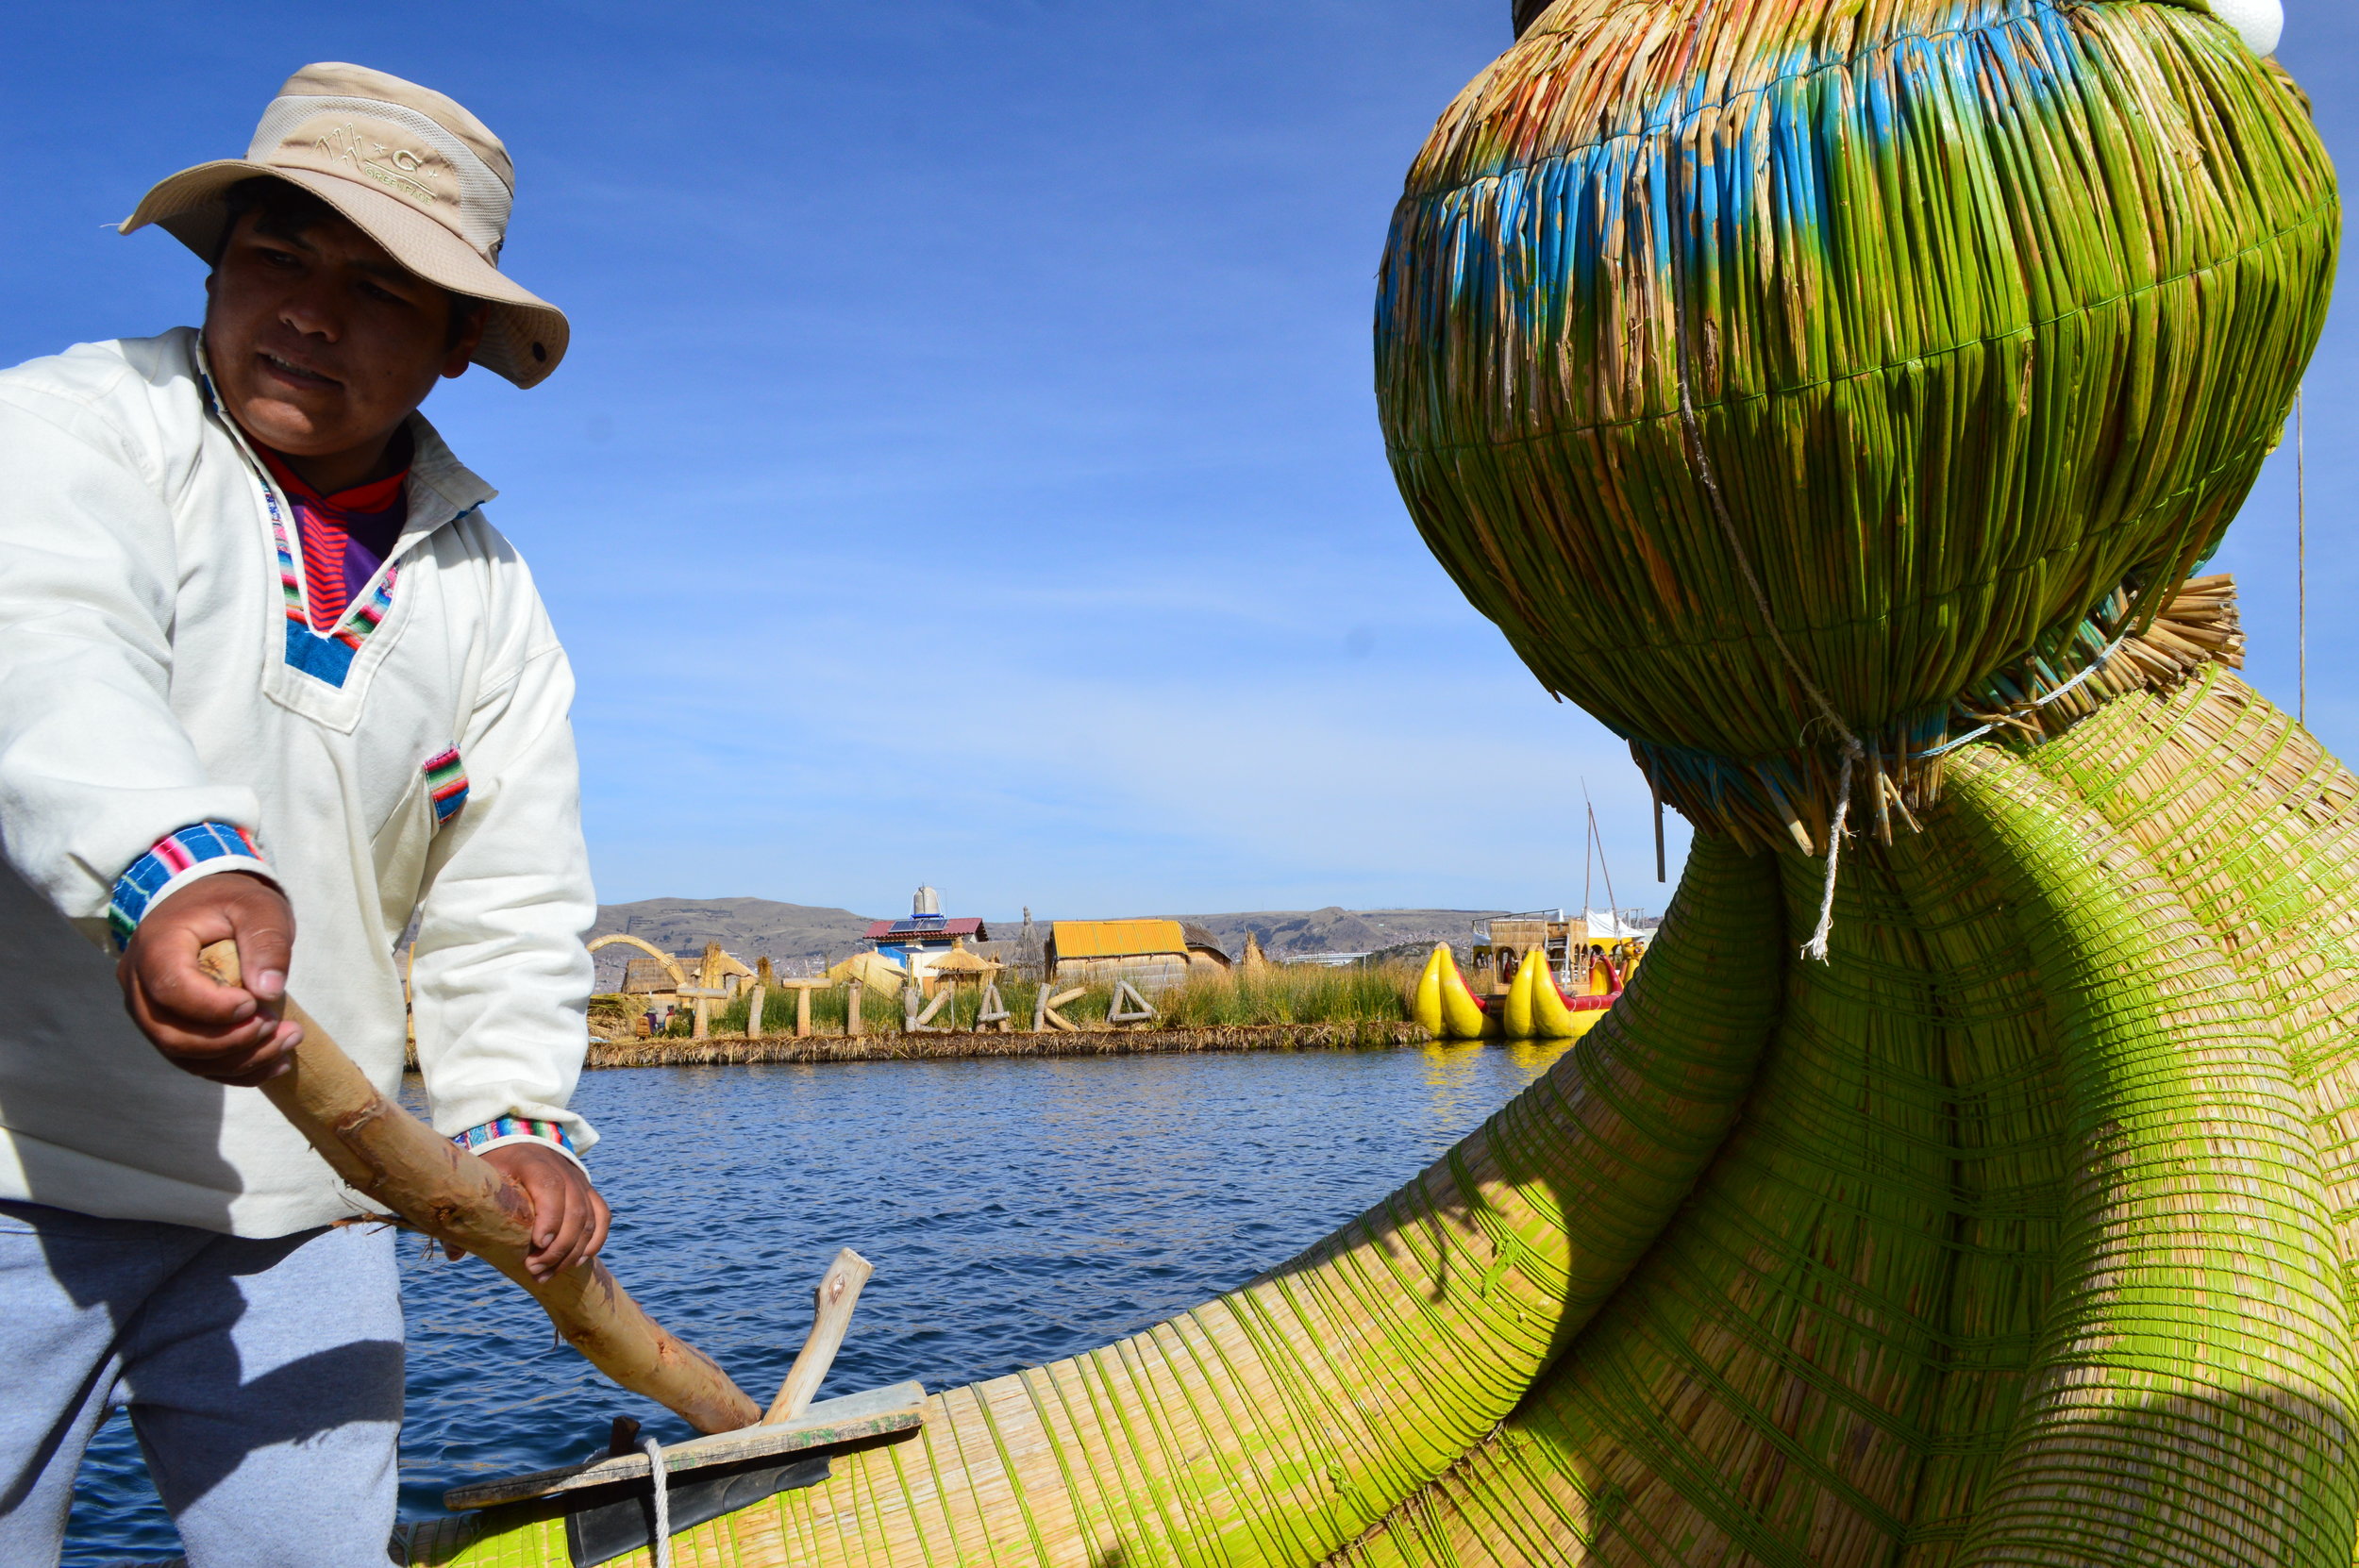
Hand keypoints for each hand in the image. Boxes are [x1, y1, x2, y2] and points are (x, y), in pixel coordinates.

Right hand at [117, 871, 301, 1086]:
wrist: (207, 906)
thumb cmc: (232, 903)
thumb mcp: (258, 906)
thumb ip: (265, 941)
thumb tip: (268, 991)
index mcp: (156, 946)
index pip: (171, 989)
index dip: (214, 1007)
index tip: (256, 1004)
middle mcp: (139, 984)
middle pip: (172, 1034)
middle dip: (231, 1041)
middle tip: (278, 1026)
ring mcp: (149, 1011)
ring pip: (183, 1056)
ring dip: (239, 1059)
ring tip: (289, 1040)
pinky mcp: (168, 1029)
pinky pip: (194, 1063)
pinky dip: (236, 1070)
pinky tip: (277, 1062)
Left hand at [458, 1142, 610, 1280]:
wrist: (517, 1141)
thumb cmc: (493, 1167)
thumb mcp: (478, 1180)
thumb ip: (465, 1214)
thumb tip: (455, 1255)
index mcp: (531, 1162)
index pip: (550, 1186)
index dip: (550, 1216)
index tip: (539, 1244)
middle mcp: (561, 1169)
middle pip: (574, 1209)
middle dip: (558, 1247)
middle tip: (535, 1270)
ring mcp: (578, 1180)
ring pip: (589, 1218)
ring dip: (573, 1252)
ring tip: (549, 1274)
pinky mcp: (587, 1191)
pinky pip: (602, 1217)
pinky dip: (595, 1241)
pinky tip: (578, 1261)